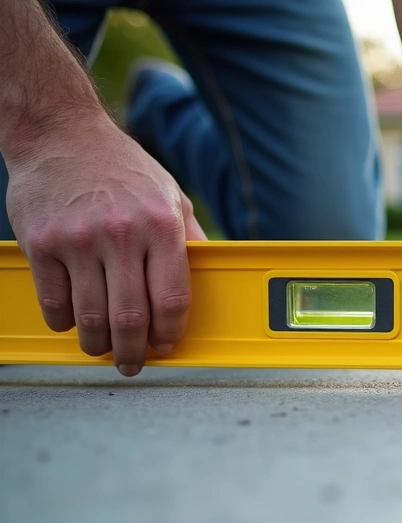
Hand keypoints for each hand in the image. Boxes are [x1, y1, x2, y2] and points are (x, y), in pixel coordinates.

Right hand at [6, 114, 206, 376]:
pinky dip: (64, 322)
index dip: (170, 332)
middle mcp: (122, 234)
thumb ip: (189, 237)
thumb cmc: (122, 167)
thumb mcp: (170, 194)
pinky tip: (73, 323)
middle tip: (133, 363)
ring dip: (97, 344)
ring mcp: (79, 241)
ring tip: (102, 349)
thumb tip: (211, 274)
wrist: (61, 134)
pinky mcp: (42, 244)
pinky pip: (54, 301)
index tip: (167, 344)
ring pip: (91, 317)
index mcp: (160, 226)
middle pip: (131, 316)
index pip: (172, 299)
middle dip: (134, 351)